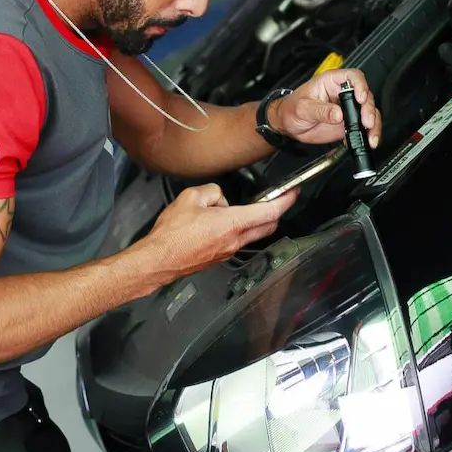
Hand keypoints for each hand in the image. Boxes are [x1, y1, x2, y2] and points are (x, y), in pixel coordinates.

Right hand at [142, 183, 297, 279]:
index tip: (293, 192)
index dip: (286, 201)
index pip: (269, 212)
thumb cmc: (172, 233)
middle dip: (276, 212)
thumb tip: (220, 197)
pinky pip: (236, 240)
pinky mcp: (219, 258)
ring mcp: (228, 252)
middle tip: (276, 199)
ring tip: (232, 208)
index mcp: (232, 223)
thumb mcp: (191, 197)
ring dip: (252, 220)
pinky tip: (218, 222)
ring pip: (251, 234)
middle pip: (268, 226)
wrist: (159, 260)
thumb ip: (212, 191)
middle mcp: (235, 241)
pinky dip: (236, 229)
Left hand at [268, 68, 381, 147]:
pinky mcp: (348, 123)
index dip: (360, 85)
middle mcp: (343, 94)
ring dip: (373, 125)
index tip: (361, 98)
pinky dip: (368, 135)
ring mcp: (347, 109)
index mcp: (331, 82)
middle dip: (369, 110)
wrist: (288, 124)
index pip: (353, 77)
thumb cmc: (292, 108)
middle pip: (366, 96)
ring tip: (370, 137)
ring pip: (369, 113)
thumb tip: (338, 114)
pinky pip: (363, 128)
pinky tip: (366, 141)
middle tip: (366, 122)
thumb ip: (320, 110)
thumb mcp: (303, 108)